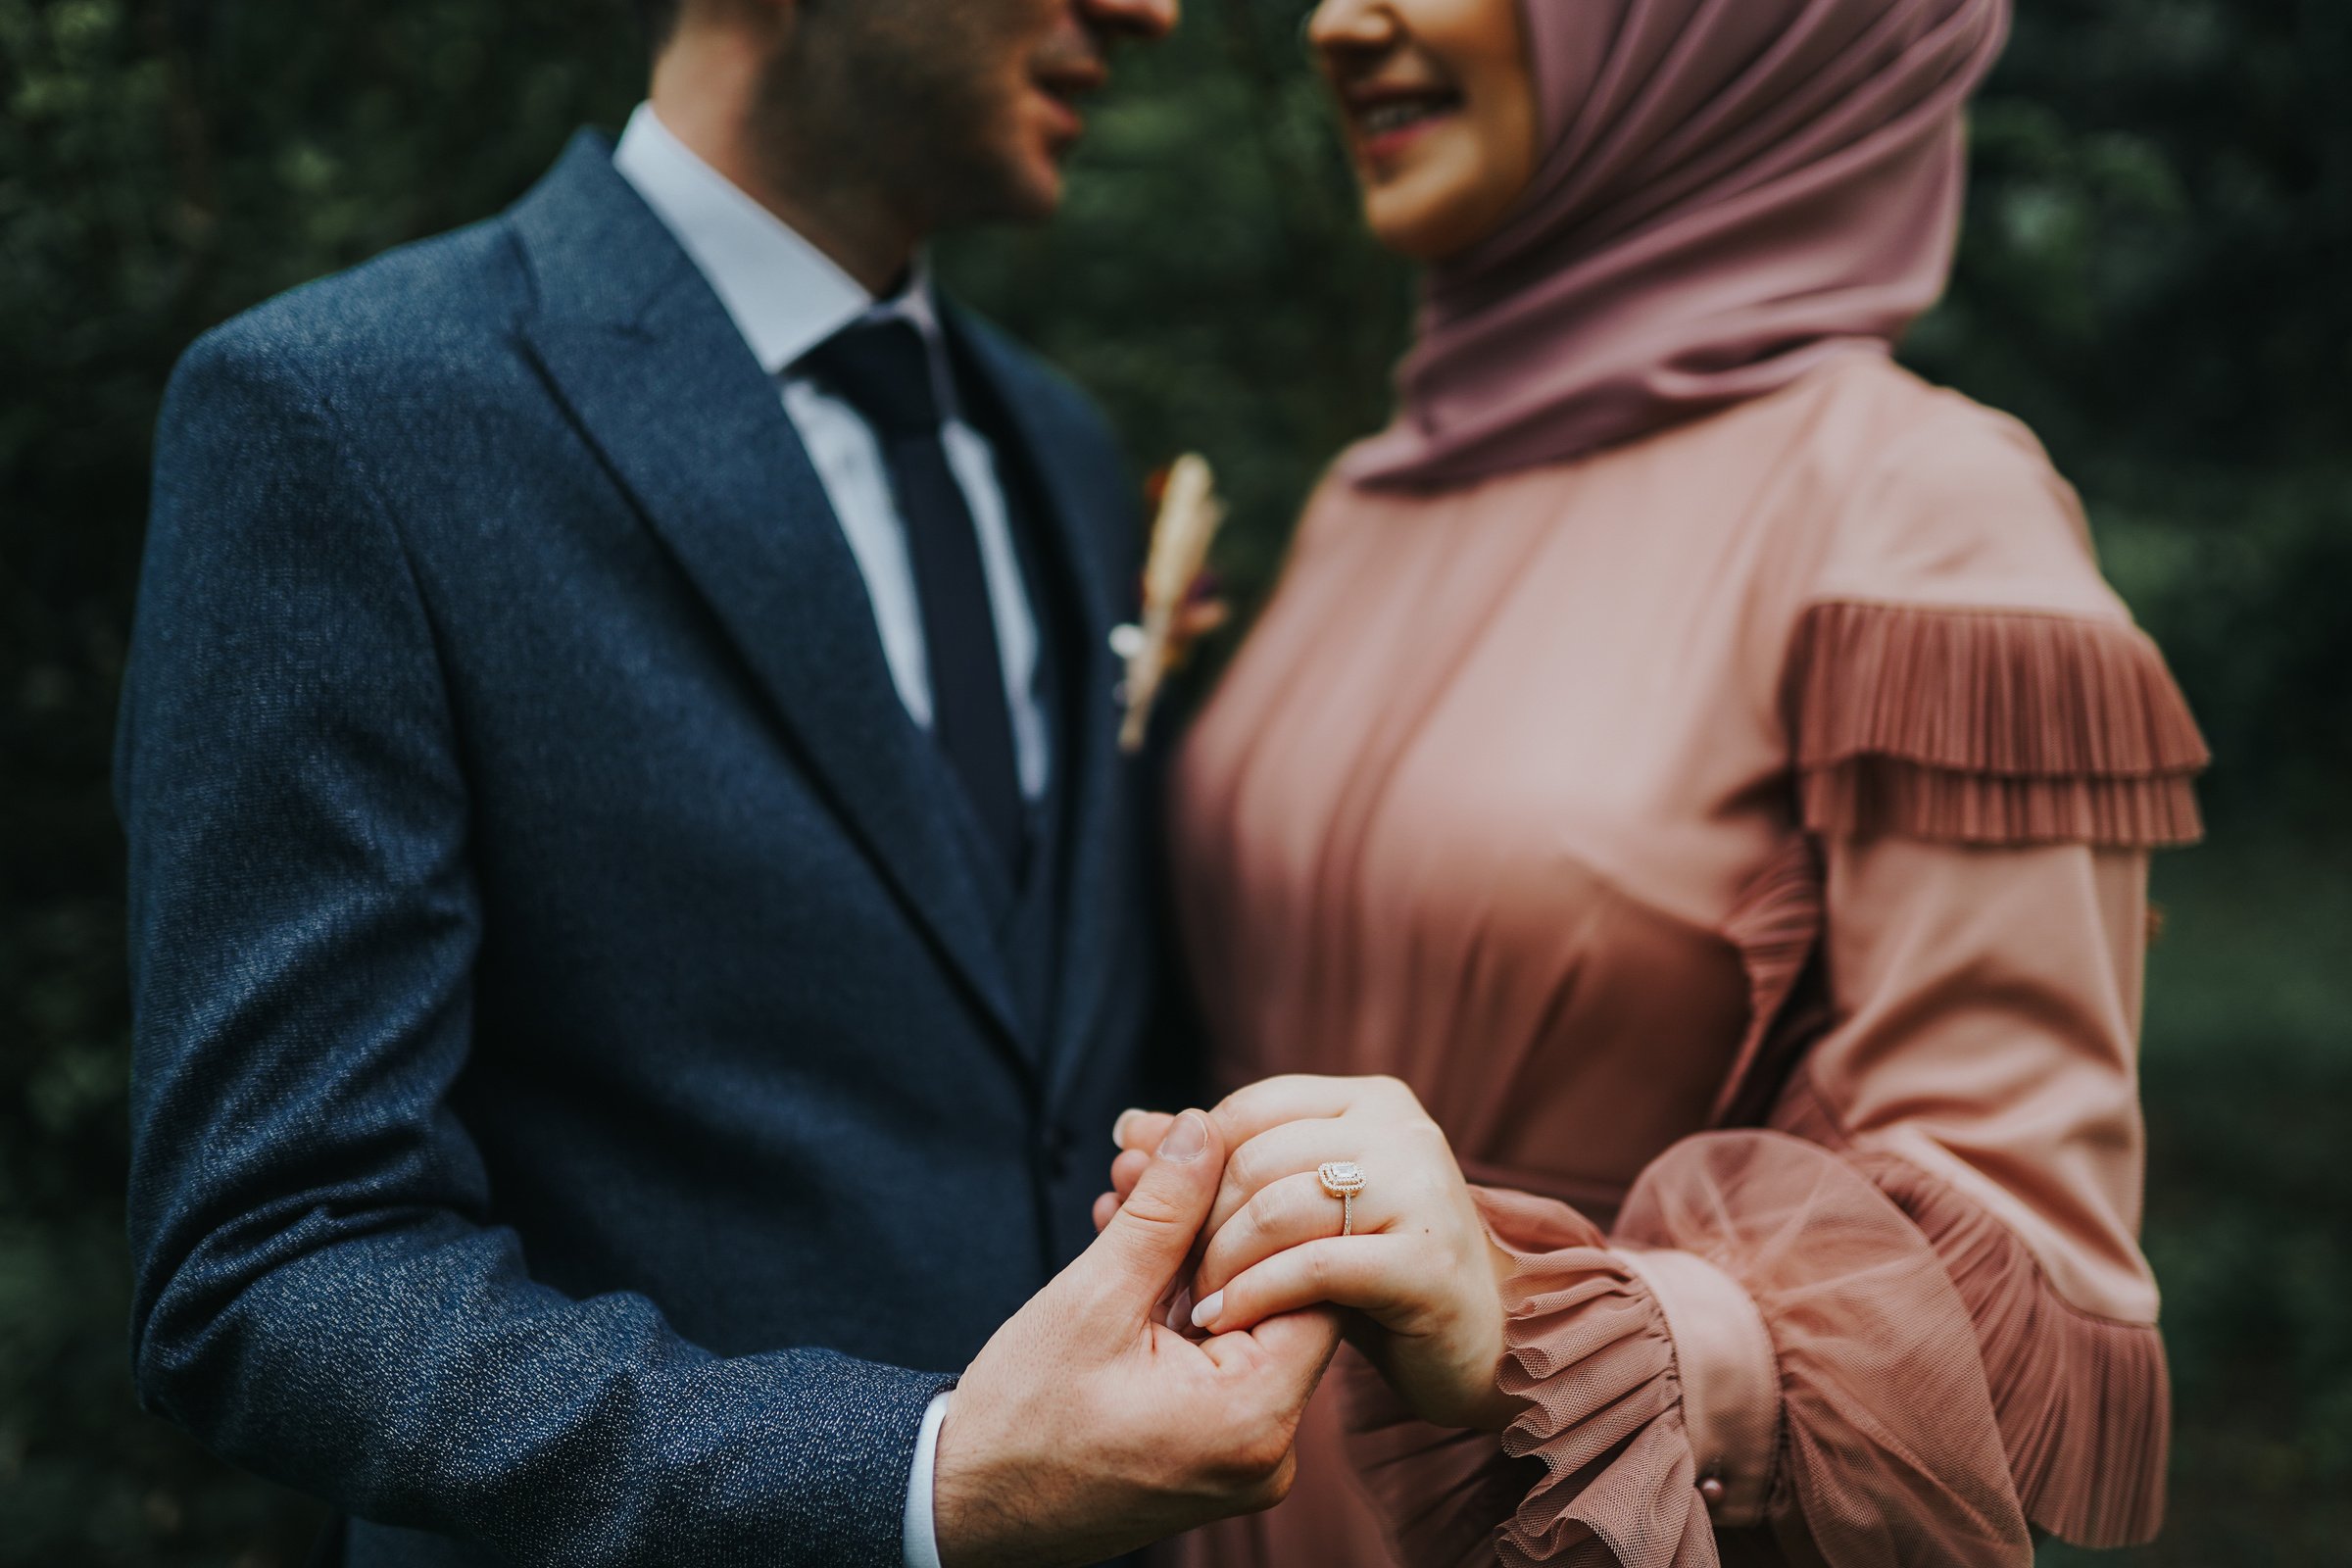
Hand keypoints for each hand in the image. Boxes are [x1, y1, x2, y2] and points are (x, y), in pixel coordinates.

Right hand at [934, 1110, 1343, 1567]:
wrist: (966, 1508)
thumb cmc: (1022, 1419)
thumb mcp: (1094, 1298)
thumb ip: (1163, 1209)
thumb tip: (1206, 1126)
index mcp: (1255, 1417)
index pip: (1312, 1282)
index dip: (1259, 1208)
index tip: (1203, 1158)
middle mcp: (1270, 1448)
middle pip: (1273, 1295)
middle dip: (1208, 1218)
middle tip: (1144, 1158)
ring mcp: (1246, 1456)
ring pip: (1240, 1318)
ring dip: (1184, 1252)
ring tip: (1124, 1188)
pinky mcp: (1218, 1452)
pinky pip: (1218, 1355)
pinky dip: (1177, 1301)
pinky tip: (1128, 1242)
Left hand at [1103, 1078, 1520, 1434]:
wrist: (1476, 1345)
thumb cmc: (1373, 1270)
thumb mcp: (1290, 1209)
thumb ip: (1216, 1165)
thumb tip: (1127, 1128)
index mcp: (1368, 1099)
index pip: (1246, 1109)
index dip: (1189, 1164)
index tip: (1143, 1212)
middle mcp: (1401, 1129)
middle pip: (1256, 1158)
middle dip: (1195, 1220)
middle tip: (1163, 1274)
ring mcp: (1421, 1189)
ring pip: (1279, 1209)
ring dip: (1219, 1263)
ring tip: (1193, 1304)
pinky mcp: (1427, 1260)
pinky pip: (1314, 1267)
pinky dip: (1255, 1295)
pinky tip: (1223, 1321)